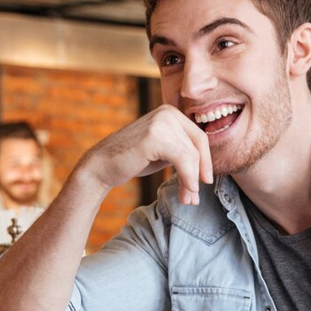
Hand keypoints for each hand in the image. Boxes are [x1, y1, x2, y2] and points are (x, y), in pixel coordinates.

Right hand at [79, 105, 212, 204]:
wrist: (101, 166)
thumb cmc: (133, 160)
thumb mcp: (164, 152)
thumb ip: (184, 152)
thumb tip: (208, 172)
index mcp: (171, 112)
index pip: (199, 137)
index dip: (205, 162)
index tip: (204, 182)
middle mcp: (168, 112)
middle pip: (199, 145)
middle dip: (200, 172)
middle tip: (195, 196)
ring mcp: (161, 122)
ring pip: (191, 155)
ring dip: (192, 181)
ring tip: (187, 199)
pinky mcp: (155, 136)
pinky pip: (183, 160)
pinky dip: (188, 178)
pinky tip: (185, 192)